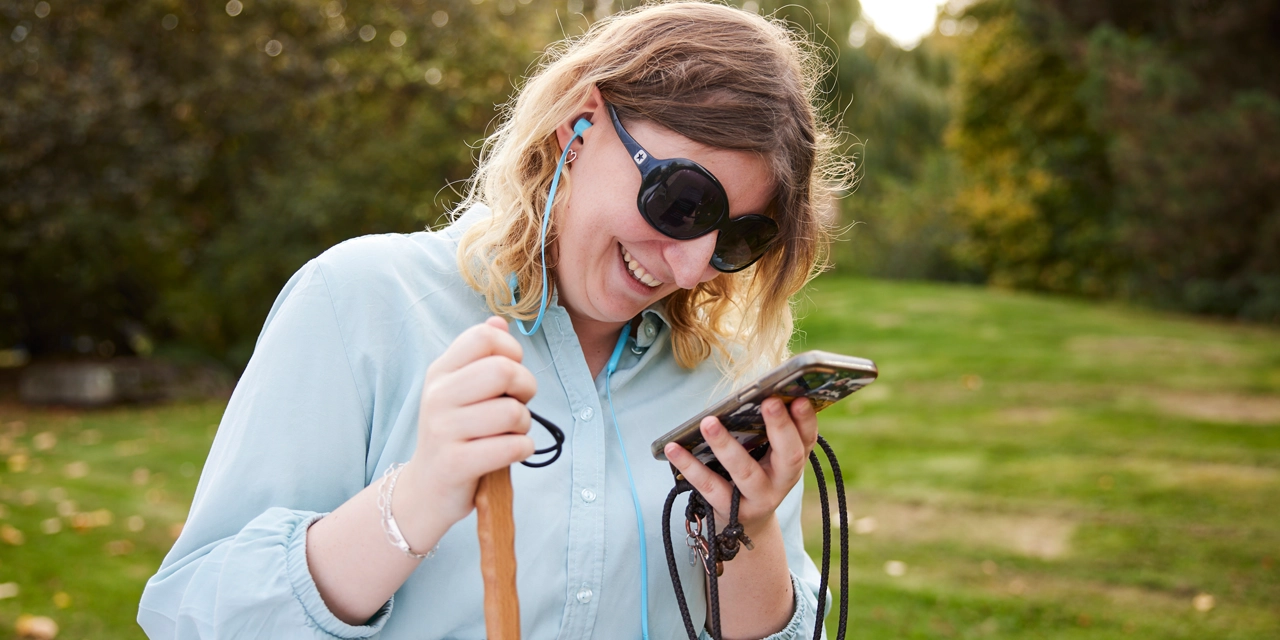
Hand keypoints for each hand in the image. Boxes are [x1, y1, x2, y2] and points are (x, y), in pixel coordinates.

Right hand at [399, 317, 537, 534]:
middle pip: (503, 371)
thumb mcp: (460, 391)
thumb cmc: (455, 435)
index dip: (511, 351)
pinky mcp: (455, 464)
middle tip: (518, 404)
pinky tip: (512, 452)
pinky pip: (510, 447)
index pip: (484, 336)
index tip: (511, 373)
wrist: (427, 490)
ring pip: (512, 412)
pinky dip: (523, 449)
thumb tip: (498, 321)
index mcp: (440, 371)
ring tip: (511, 433)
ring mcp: (443, 430)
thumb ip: (480, 357)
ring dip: (524, 425)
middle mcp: (437, 396)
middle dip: (526, 388)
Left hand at [664, 397, 817, 532]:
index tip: (799, 398)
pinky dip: (689, 466)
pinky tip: (673, 448)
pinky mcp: (731, 511)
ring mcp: (758, 498)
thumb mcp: (770, 455)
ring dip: (726, 445)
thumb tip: (753, 393)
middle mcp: (782, 481)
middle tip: (768, 402)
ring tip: (708, 422)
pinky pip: (709, 486)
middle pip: (789, 456)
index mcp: (794, 460)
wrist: (747, 523)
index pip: (807, 438)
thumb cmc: (757, 473)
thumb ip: (768, 429)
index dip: (807, 419)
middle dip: (780, 428)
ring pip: (745, 472)